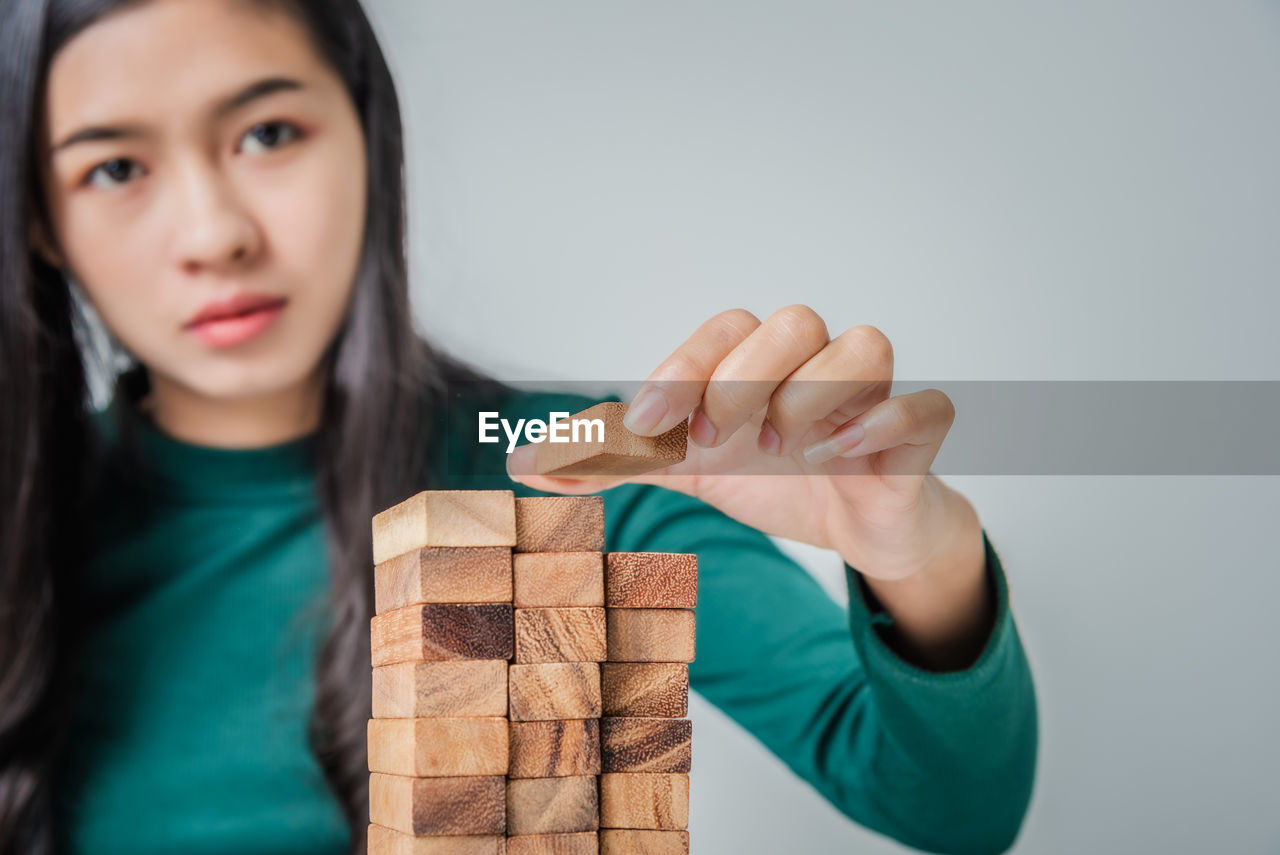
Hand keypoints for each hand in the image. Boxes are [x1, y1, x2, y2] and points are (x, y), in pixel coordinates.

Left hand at [507, 306, 972, 582]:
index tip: (651, 423)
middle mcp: (815, 364)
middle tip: (714, 439)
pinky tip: (843, 455)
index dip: (686, 367)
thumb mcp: (688, 470)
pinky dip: (885, 421)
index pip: (725, 328)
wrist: (857, 525)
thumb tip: (523, 463)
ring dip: (815, 393)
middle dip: (743, 378)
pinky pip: (925, 406)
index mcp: (758, 364)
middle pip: (791, 321)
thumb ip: (617, 460)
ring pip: (864, 344)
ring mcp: (873, 394)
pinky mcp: (917, 436)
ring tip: (781, 448)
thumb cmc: (773, 477)